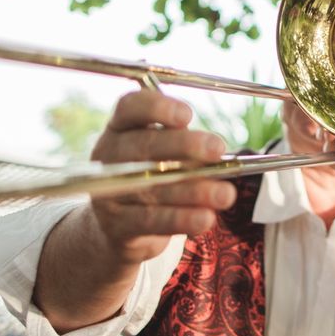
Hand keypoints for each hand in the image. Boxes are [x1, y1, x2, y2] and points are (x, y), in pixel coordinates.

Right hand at [88, 89, 236, 263]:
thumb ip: (184, 147)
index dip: (157, 108)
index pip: (130, 108)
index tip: (188, 115)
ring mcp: (109, 190)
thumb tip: (217, 151)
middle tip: (217, 149)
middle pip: (145, 145)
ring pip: (154, 187)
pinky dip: (182, 219)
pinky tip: (206, 218)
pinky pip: (152, 220)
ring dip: (194, 190)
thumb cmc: (151, 177)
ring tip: (225, 194)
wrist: (120, 227)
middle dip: (184, 145)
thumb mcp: (162, 154)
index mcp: (121, 128)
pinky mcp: (116, 225)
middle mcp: (109, 156)